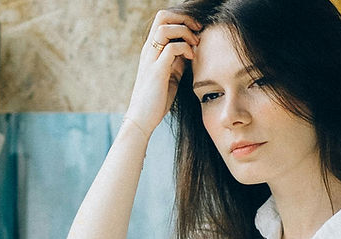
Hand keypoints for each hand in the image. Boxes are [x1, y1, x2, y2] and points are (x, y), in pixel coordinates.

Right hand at [123, 10, 202, 136]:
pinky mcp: (156, 70)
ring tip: (195, 44)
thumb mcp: (171, 75)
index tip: (196, 30)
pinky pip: (172, 48)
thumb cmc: (157, 99)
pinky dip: (185, 48)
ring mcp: (151, 59)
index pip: (163, 19)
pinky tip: (192, 58)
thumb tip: (191, 50)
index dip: (182, 19)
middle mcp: (149, 50)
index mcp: (151, 49)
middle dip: (184, 18)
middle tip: (198, 30)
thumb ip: (178, 60)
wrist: (142, 119)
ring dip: (185, 32)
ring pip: (165, 27)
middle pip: (162, 16)